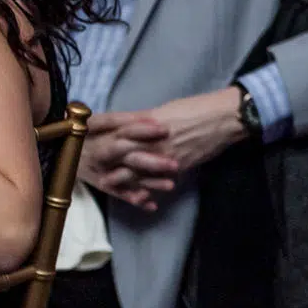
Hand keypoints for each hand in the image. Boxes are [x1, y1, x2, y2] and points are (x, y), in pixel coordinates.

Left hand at [84, 89, 248, 207]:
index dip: (97, 126)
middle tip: (87, 162)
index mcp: (148, 120)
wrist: (224, 118)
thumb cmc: (197, 109)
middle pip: (119, 149)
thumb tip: (129, 125)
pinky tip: (140, 198)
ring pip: (135, 169)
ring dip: (120, 178)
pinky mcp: (177, 166)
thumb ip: (145, 119)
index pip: (115, 123)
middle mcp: (151, 138)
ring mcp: (163, 154)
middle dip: (102, 156)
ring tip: (107, 183)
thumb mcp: (167, 109)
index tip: (83, 128)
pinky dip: (147, 190)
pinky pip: (157, 181)